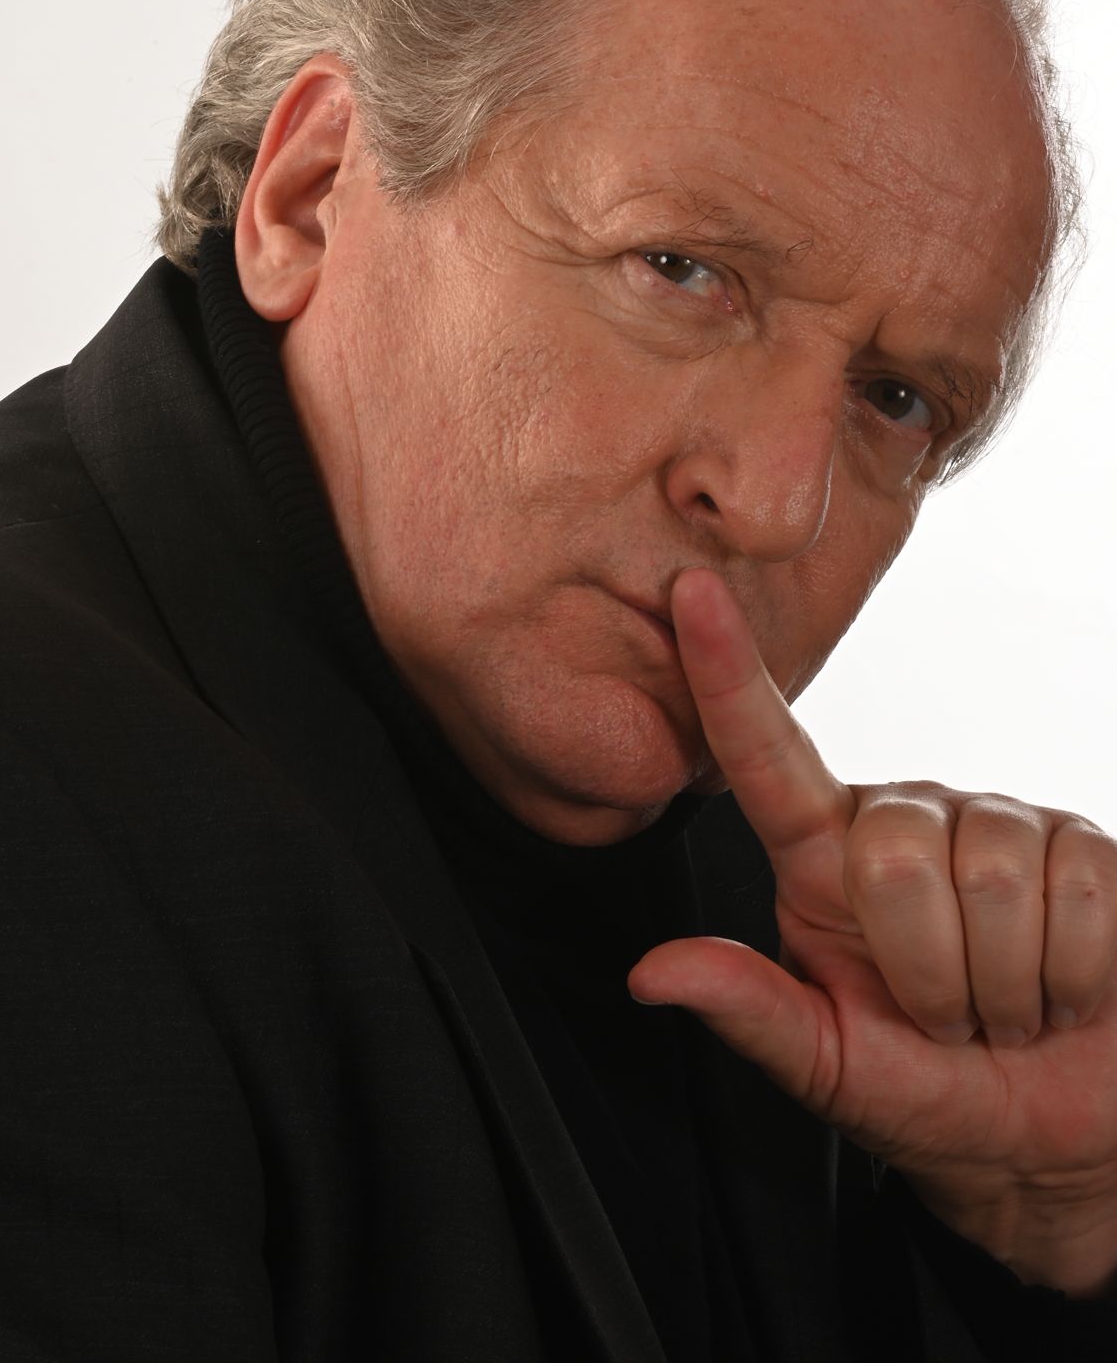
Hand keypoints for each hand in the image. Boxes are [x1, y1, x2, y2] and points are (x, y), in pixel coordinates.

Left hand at [628, 569, 1116, 1293]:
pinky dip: (1071, 971)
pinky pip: (1075, 885)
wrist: (1054, 1132)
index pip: (765, 753)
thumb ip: (753, 1014)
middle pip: (894, 852)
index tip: (690, 594)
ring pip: (990, 871)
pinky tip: (1061, 989)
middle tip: (947, 1019)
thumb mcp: (831, 1070)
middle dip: (927, 971)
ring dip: (1003, 982)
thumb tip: (653, 973)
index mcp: (821, 861)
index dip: (725, 674)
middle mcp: (902, 821)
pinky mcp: (1080, 842)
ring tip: (1002, 1006)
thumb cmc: (930, 1094)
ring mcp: (994, 822)